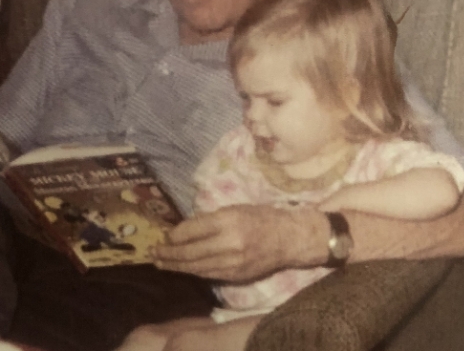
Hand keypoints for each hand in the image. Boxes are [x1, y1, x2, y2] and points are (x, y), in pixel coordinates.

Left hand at [151, 204, 329, 281]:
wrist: (289, 239)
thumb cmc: (262, 217)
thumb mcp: (236, 209)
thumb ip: (210, 219)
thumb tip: (184, 229)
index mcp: (228, 221)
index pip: (191, 230)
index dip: (174, 234)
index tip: (165, 234)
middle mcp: (228, 243)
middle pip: (189, 252)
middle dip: (168, 253)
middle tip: (153, 252)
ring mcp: (232, 263)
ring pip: (196, 267)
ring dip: (175, 265)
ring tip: (160, 262)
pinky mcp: (236, 276)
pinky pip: (208, 274)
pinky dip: (192, 271)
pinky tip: (182, 269)